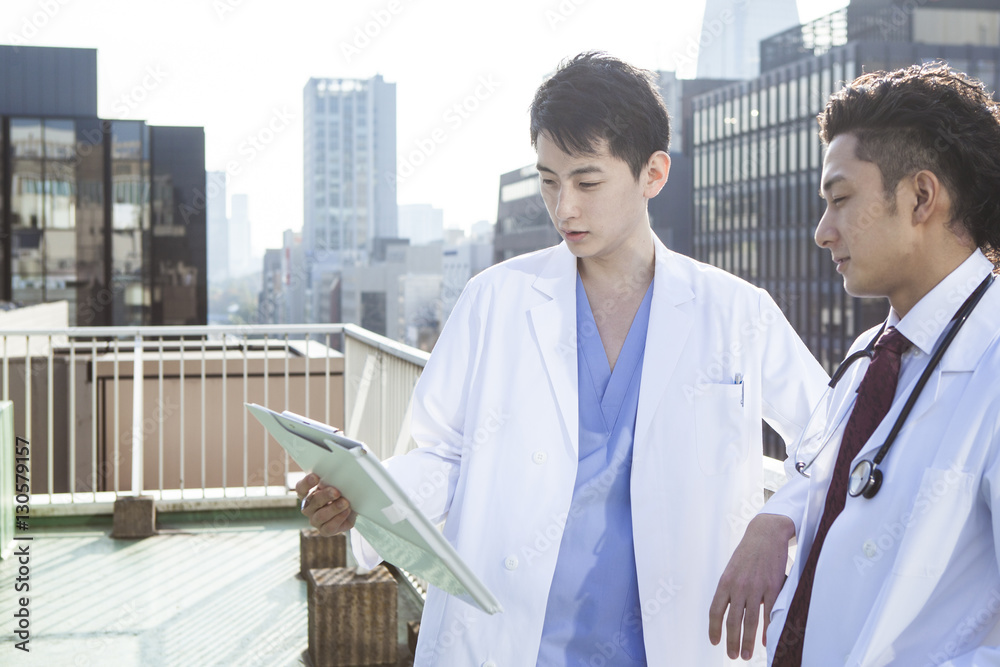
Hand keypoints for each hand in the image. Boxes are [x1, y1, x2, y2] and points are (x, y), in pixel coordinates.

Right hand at [296, 473, 356, 535]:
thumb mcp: (335, 485)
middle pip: (312, 501)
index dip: (307, 483)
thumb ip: (332, 482)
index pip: (301, 488)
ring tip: (345, 502)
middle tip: (336, 492)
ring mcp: (315, 521)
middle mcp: (308, 508)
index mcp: (307, 494)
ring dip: (334, 508)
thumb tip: (338, 477)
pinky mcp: (324, 530)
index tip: (316, 477)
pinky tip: (347, 511)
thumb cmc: (339, 494)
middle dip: (325, 496)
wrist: (349, 509)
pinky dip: (339, 518)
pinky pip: (329, 527)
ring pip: (321, 516)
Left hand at [708, 513, 794, 659]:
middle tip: (733, 656)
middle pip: (732, 621)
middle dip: (732, 642)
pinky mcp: (773, 587)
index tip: (715, 642)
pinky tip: (765, 641)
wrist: (765, 534)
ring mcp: (756, 588)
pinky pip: (769, 613)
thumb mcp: (732, 569)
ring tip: (746, 655)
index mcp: (725, 582)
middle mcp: (738, 586)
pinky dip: (766, 630)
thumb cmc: (747, 553)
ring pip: (750, 621)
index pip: (715, 611)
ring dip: (748, 641)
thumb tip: (728, 610)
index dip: (714, 629)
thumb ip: (730, 588)